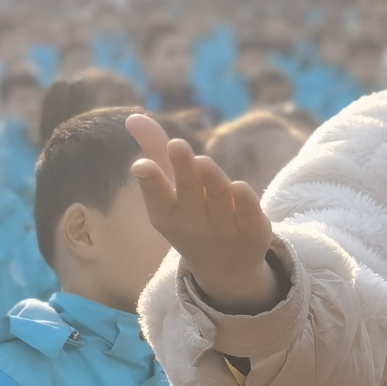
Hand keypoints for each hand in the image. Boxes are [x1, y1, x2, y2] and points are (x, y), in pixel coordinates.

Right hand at [126, 114, 279, 313]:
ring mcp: (225, 228)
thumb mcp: (171, 189)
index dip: (150, 181)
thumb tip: (132, 117)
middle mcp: (195, 222)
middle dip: (184, 170)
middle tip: (178, 145)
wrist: (225, 268)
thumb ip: (156, 150)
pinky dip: (244, 201)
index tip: (141, 165)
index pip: (157, 197)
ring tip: (202, 160)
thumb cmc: (191, 216)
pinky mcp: (253, 231)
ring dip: (212, 179)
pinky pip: (249, 214)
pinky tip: (240, 186)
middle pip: (190, 192)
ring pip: (219, 199)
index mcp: (168, 213)